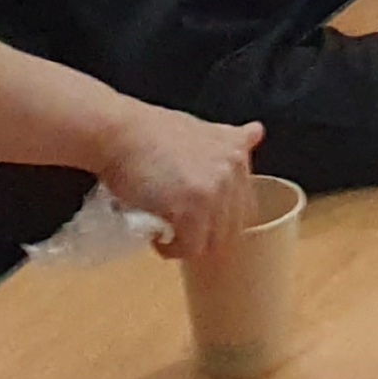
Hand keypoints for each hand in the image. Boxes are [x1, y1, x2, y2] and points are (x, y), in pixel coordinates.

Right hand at [94, 103, 263, 260]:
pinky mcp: (191, 209)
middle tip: (179, 228)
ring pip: (212, 242)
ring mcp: (214, 191)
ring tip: (166, 231)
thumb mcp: (201, 129)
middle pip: (231, 228)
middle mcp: (233, 172)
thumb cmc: (151, 132)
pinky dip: (172, 250)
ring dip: (189, 244)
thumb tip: (258, 132)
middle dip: (205, 234)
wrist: (119, 133)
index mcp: (237, 155)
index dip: (221, 219)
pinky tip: (157, 237)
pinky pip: (190, 248)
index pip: (245, 207)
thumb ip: (229, 140)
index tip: (199, 220)